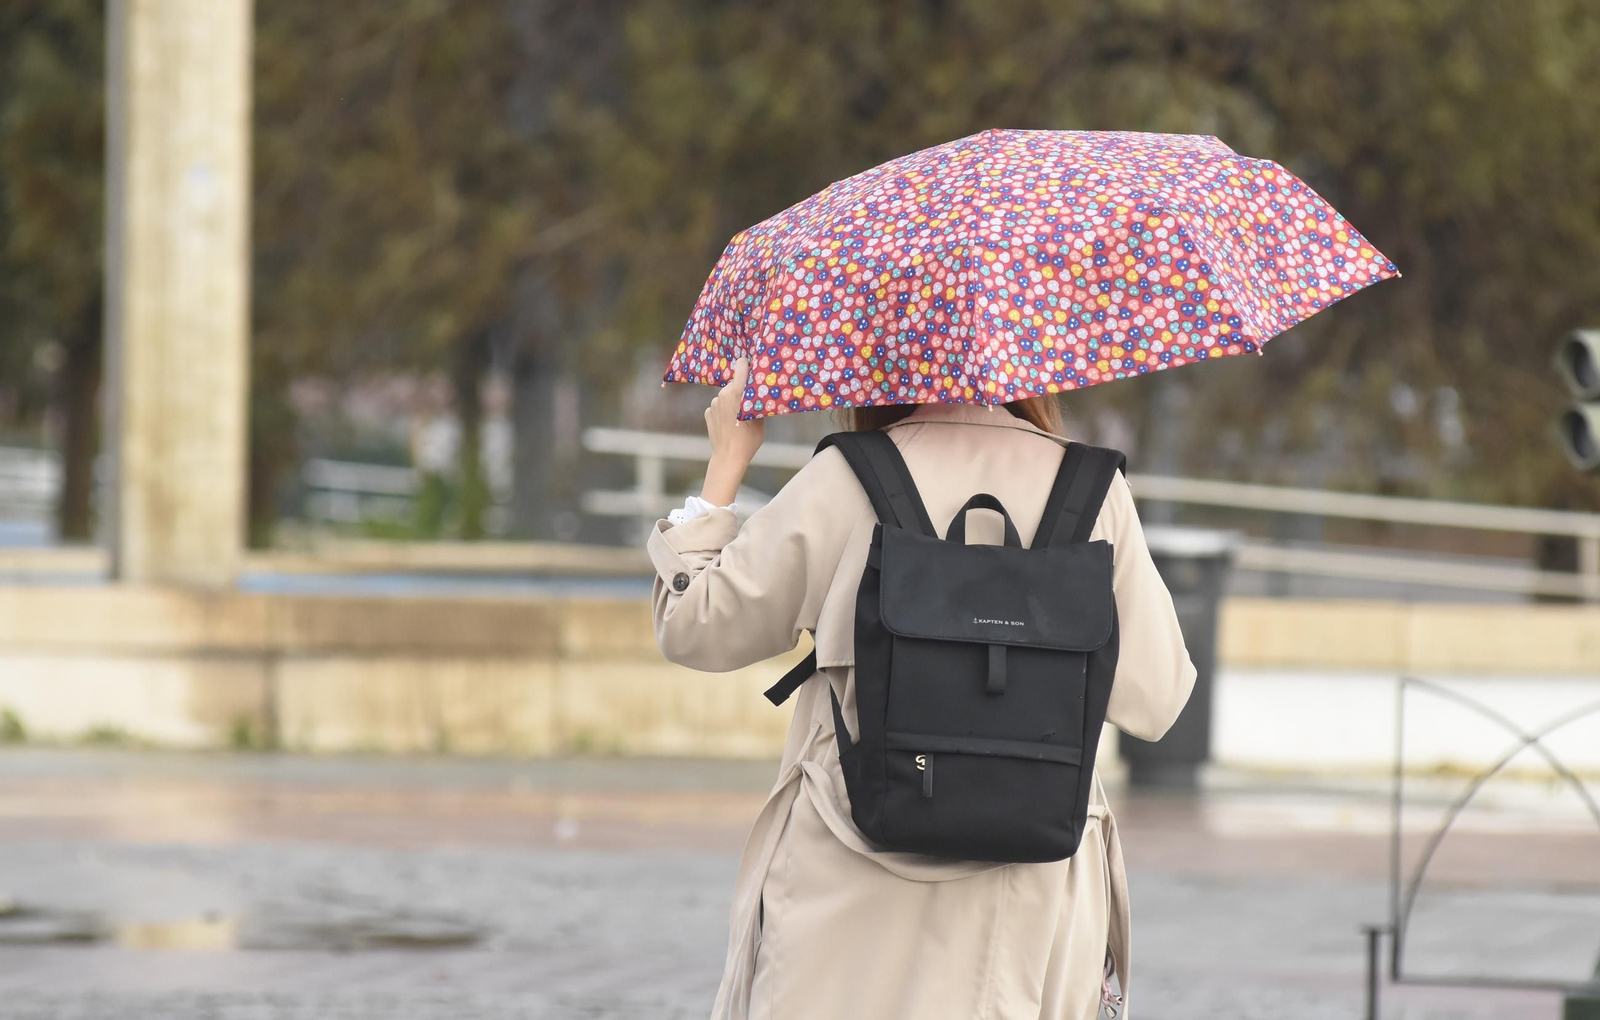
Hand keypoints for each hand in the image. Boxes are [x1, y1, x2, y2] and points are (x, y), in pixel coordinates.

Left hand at [701, 358, 763, 505]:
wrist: (728, 458)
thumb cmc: (748, 440)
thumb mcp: (760, 419)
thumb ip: (758, 401)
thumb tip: (761, 389)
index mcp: (736, 393)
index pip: (741, 368)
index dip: (747, 366)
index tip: (752, 364)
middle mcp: (722, 394)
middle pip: (735, 384)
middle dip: (742, 390)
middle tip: (751, 404)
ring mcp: (713, 404)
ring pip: (726, 395)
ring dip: (733, 402)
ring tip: (740, 419)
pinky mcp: (708, 412)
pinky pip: (719, 406)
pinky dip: (724, 411)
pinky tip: (730, 423)